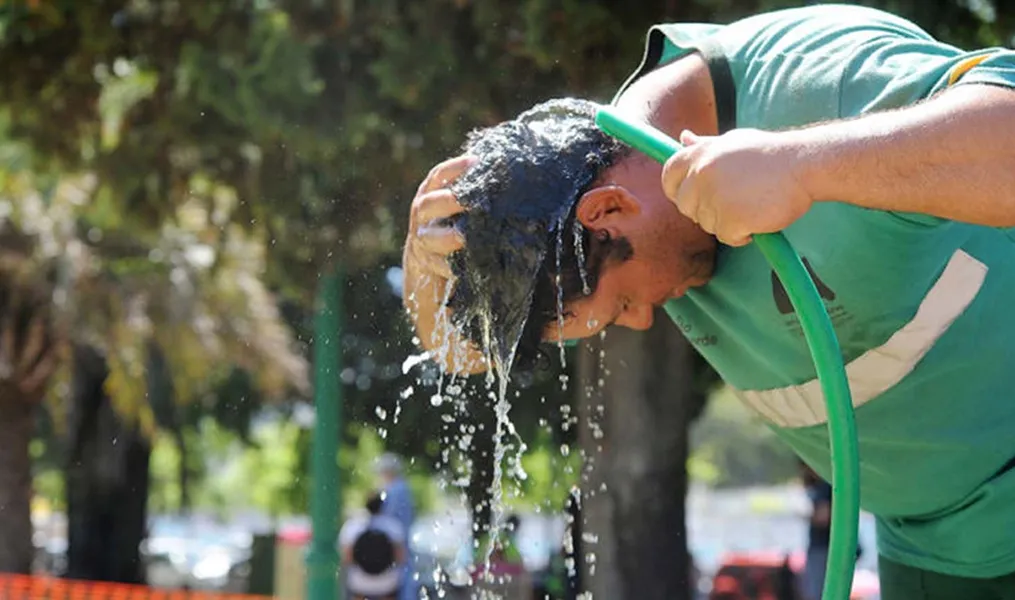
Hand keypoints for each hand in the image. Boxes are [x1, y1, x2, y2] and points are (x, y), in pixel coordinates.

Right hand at [405, 155, 474, 278]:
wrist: (424, 263)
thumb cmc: (450, 226)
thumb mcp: (454, 206)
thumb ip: (471, 191)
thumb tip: (503, 169)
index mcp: (430, 194)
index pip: (439, 176)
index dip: (456, 167)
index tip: (477, 161)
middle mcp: (423, 216)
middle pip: (430, 205)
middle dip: (449, 201)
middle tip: (467, 201)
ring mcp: (423, 240)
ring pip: (431, 237)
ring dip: (448, 237)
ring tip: (463, 238)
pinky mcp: (429, 265)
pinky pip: (439, 266)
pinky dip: (452, 266)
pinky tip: (466, 267)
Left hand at [660, 129, 813, 245]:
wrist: (804, 164)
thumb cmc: (770, 153)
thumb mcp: (733, 142)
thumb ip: (705, 145)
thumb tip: (683, 139)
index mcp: (699, 154)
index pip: (668, 176)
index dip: (676, 190)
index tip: (690, 197)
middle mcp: (701, 174)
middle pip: (685, 206)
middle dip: (704, 209)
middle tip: (733, 203)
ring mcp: (714, 197)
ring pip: (707, 224)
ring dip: (727, 222)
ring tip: (752, 205)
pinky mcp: (730, 219)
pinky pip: (726, 237)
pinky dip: (741, 235)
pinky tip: (758, 219)